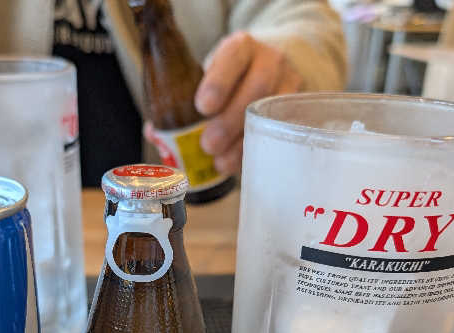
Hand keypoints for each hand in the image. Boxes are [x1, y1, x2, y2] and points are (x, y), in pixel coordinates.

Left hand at [195, 32, 301, 174]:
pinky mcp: (298, 109)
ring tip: (221, 163)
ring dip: (243, 142)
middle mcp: (270, 61)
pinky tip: (243, 164)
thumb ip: (183, 100)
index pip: (233, 57)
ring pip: (270, 113)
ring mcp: (289, 84)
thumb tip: (155, 132)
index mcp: (241, 47)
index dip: (218, 82)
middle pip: (255, 89)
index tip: (202, 107)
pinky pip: (282, 132)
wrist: (274, 71)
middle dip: (229, 121)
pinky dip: (260, 151)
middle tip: (208, 145)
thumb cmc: (232, 78)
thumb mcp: (210, 75)